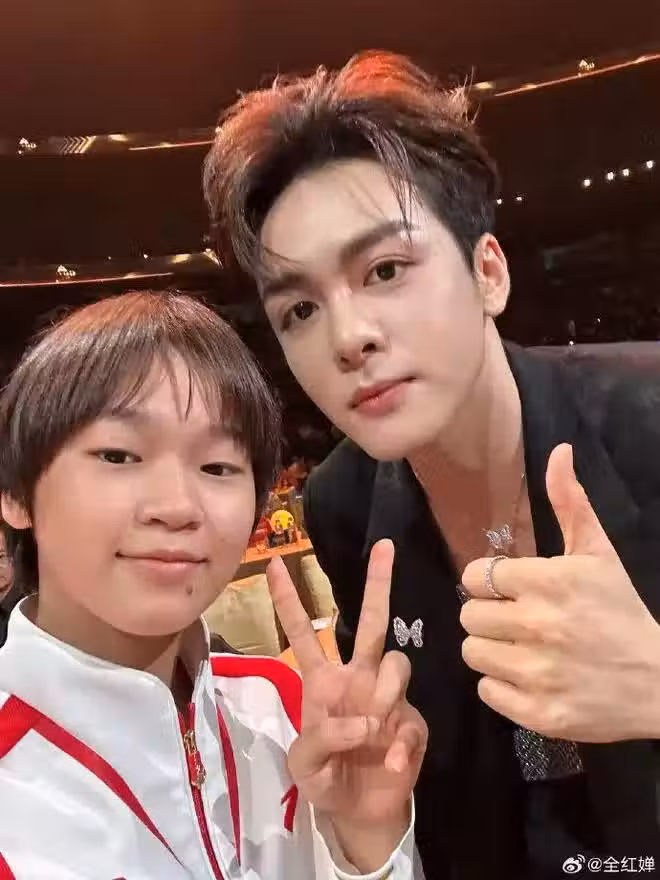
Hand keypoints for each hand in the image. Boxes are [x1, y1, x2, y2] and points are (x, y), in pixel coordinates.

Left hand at [267, 539, 426, 866]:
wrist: (361, 813)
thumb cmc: (324, 780)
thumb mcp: (303, 764)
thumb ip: (320, 738)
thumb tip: (365, 721)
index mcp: (322, 681)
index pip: (302, 632)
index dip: (288, 600)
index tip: (275, 564)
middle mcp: (357, 677)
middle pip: (371, 622)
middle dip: (378, 582)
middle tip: (385, 545)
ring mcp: (387, 696)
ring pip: (397, 663)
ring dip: (386, 695)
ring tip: (374, 736)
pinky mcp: (412, 721)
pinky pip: (411, 717)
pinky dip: (400, 743)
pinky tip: (391, 762)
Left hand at [460, 443, 659, 742]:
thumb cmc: (621, 611)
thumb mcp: (599, 553)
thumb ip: (571, 502)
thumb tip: (559, 450)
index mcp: (550, 581)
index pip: (477, 575)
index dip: (489, 581)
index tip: (509, 588)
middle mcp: (540, 625)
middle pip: (469, 614)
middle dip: (488, 614)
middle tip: (516, 619)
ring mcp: (538, 673)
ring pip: (472, 651)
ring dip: (492, 648)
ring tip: (522, 647)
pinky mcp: (539, 714)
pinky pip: (486, 690)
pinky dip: (502, 684)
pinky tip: (530, 676)